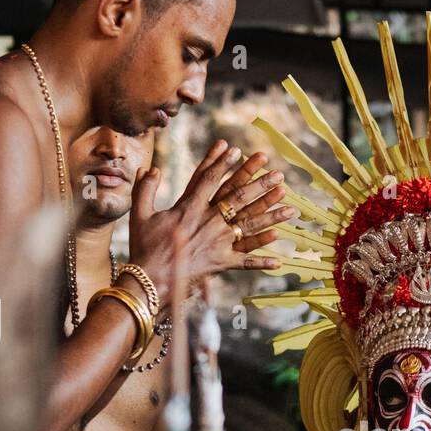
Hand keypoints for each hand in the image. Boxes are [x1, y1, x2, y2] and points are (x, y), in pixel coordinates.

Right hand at [127, 142, 288, 310]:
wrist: (149, 280)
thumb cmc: (143, 247)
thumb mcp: (140, 214)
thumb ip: (145, 189)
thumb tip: (150, 168)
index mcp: (188, 207)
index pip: (209, 179)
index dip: (223, 163)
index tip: (237, 150)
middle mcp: (208, 221)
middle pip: (238, 198)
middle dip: (260, 183)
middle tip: (278, 173)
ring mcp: (217, 243)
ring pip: (249, 225)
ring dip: (271, 215)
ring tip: (290, 206)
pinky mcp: (220, 263)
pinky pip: (245, 262)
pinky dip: (262, 261)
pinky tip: (280, 258)